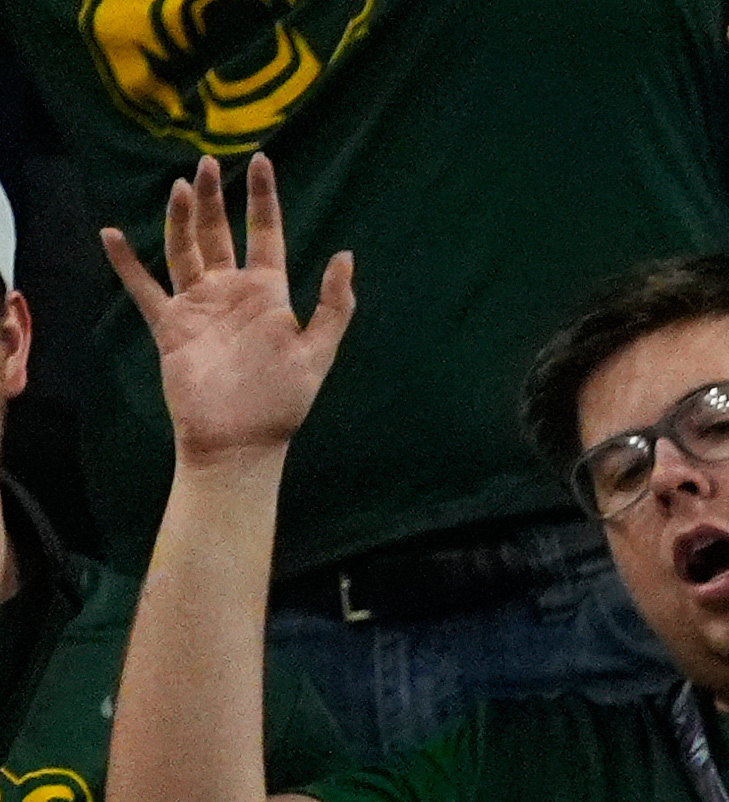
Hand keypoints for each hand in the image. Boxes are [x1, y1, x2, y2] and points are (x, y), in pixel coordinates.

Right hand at [99, 156, 351, 464]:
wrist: (240, 441)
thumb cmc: (283, 401)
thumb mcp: (318, 351)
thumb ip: (334, 305)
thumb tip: (345, 254)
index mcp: (269, 294)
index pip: (266, 234)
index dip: (263, 200)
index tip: (261, 162)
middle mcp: (231, 292)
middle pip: (220, 234)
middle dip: (216, 199)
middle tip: (207, 162)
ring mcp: (199, 306)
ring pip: (184, 250)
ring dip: (180, 219)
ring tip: (180, 187)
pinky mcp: (171, 325)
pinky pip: (144, 288)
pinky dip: (126, 263)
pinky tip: (111, 234)